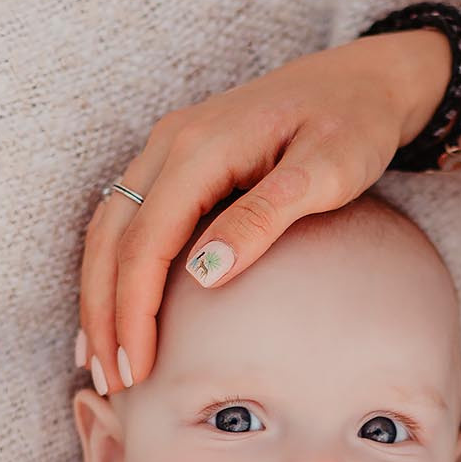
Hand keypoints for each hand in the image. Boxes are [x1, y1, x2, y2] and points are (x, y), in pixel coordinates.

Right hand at [78, 31, 450, 390]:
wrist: (361, 80)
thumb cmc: (354, 124)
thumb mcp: (326, 170)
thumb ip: (265, 217)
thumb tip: (205, 274)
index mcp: (200, 146)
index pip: (147, 241)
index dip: (134, 309)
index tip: (139, 368)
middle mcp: (170, 142)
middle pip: (113, 238)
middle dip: (104, 313)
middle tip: (113, 381)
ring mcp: (168, 148)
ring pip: (109, 229)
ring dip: (99, 295)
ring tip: (102, 359)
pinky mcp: (176, 160)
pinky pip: (127, 218)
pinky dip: (113, 268)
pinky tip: (115, 310)